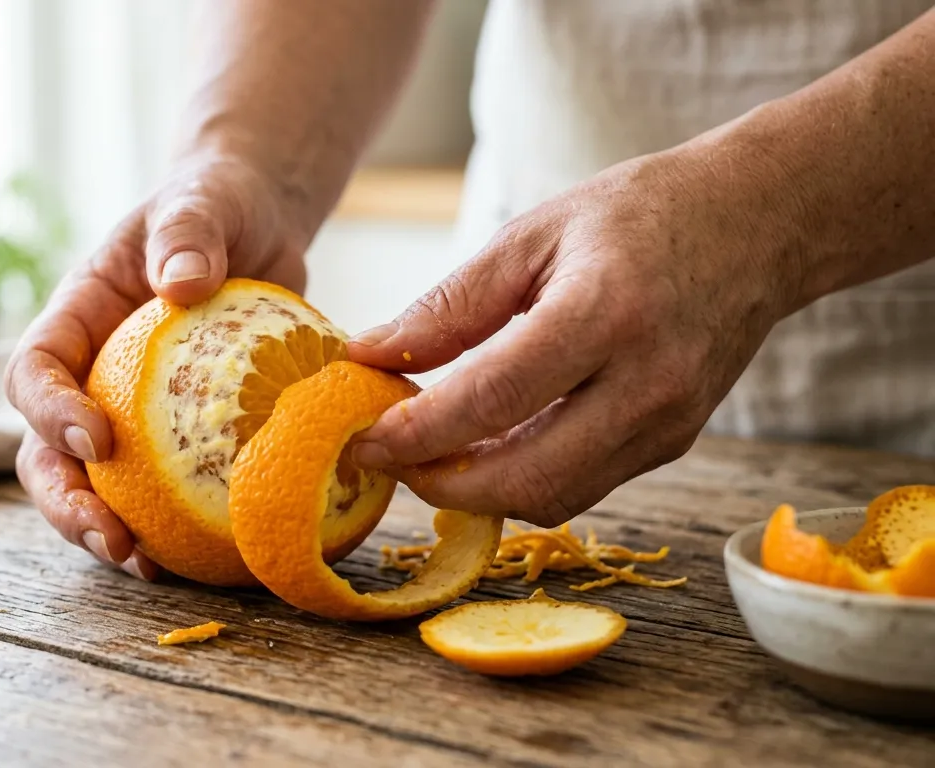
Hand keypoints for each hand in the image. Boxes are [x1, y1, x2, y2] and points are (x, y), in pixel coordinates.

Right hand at [5, 155, 310, 578]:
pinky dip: (170, 528)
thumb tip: (182, 284)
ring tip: (146, 567)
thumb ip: (187, 233)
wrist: (255, 224)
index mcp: (76, 318)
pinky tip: (201, 559)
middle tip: (110, 538)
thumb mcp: (203, 203)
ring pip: (92, 486)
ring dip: (105, 532)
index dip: (50, 412)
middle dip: (64, 502)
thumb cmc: (218, 205)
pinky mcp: (173, 438)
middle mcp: (89, 374)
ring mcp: (128, 413)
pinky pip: (161, 490)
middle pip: (44, 451)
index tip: (97, 439)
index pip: (35, 370)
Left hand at [347, 144, 802, 526]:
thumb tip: (370, 354)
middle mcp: (647, 381)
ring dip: (476, 490)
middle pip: (524, 477)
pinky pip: (581, 485)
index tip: (359, 437)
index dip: (417, 431)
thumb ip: (451, 304)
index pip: (493, 398)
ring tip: (426, 450)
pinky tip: (484, 445)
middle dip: (437, 482)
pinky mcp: (674, 443)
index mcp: (605, 311)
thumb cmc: (638, 215)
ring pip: (552, 497)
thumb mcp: (532, 234)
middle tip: (383, 457)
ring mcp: (669, 423)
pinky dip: (520, 478)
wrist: (757, 223)